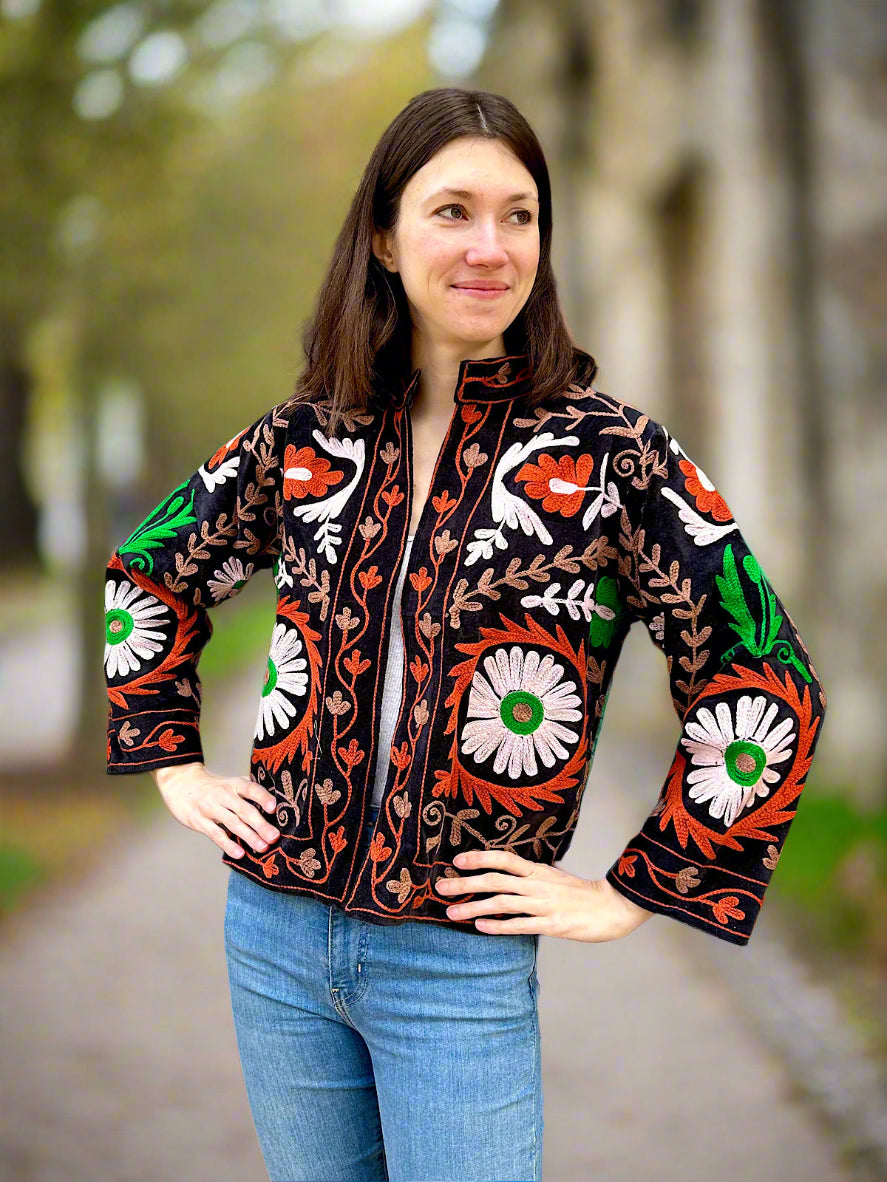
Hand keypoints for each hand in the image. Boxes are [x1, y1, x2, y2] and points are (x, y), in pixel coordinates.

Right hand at [152, 761, 280, 859]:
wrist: (180, 783)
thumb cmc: (213, 786)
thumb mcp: (231, 782)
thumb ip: (249, 791)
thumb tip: (276, 803)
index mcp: (234, 784)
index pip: (251, 789)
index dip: (262, 797)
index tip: (273, 807)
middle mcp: (223, 795)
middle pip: (244, 810)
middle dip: (260, 825)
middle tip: (274, 837)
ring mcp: (210, 809)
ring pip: (232, 824)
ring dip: (249, 836)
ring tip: (262, 847)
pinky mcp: (199, 822)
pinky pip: (216, 834)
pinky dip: (228, 845)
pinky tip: (239, 853)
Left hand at [435, 848, 654, 941]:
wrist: (612, 907)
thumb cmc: (580, 894)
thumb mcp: (554, 877)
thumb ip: (531, 876)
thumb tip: (507, 874)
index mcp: (538, 870)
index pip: (503, 859)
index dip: (480, 858)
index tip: (457, 860)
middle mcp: (537, 885)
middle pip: (495, 880)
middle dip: (465, 884)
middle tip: (442, 887)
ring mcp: (544, 905)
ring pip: (502, 903)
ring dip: (473, 907)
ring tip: (452, 913)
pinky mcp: (552, 925)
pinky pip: (519, 925)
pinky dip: (498, 925)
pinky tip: (480, 927)